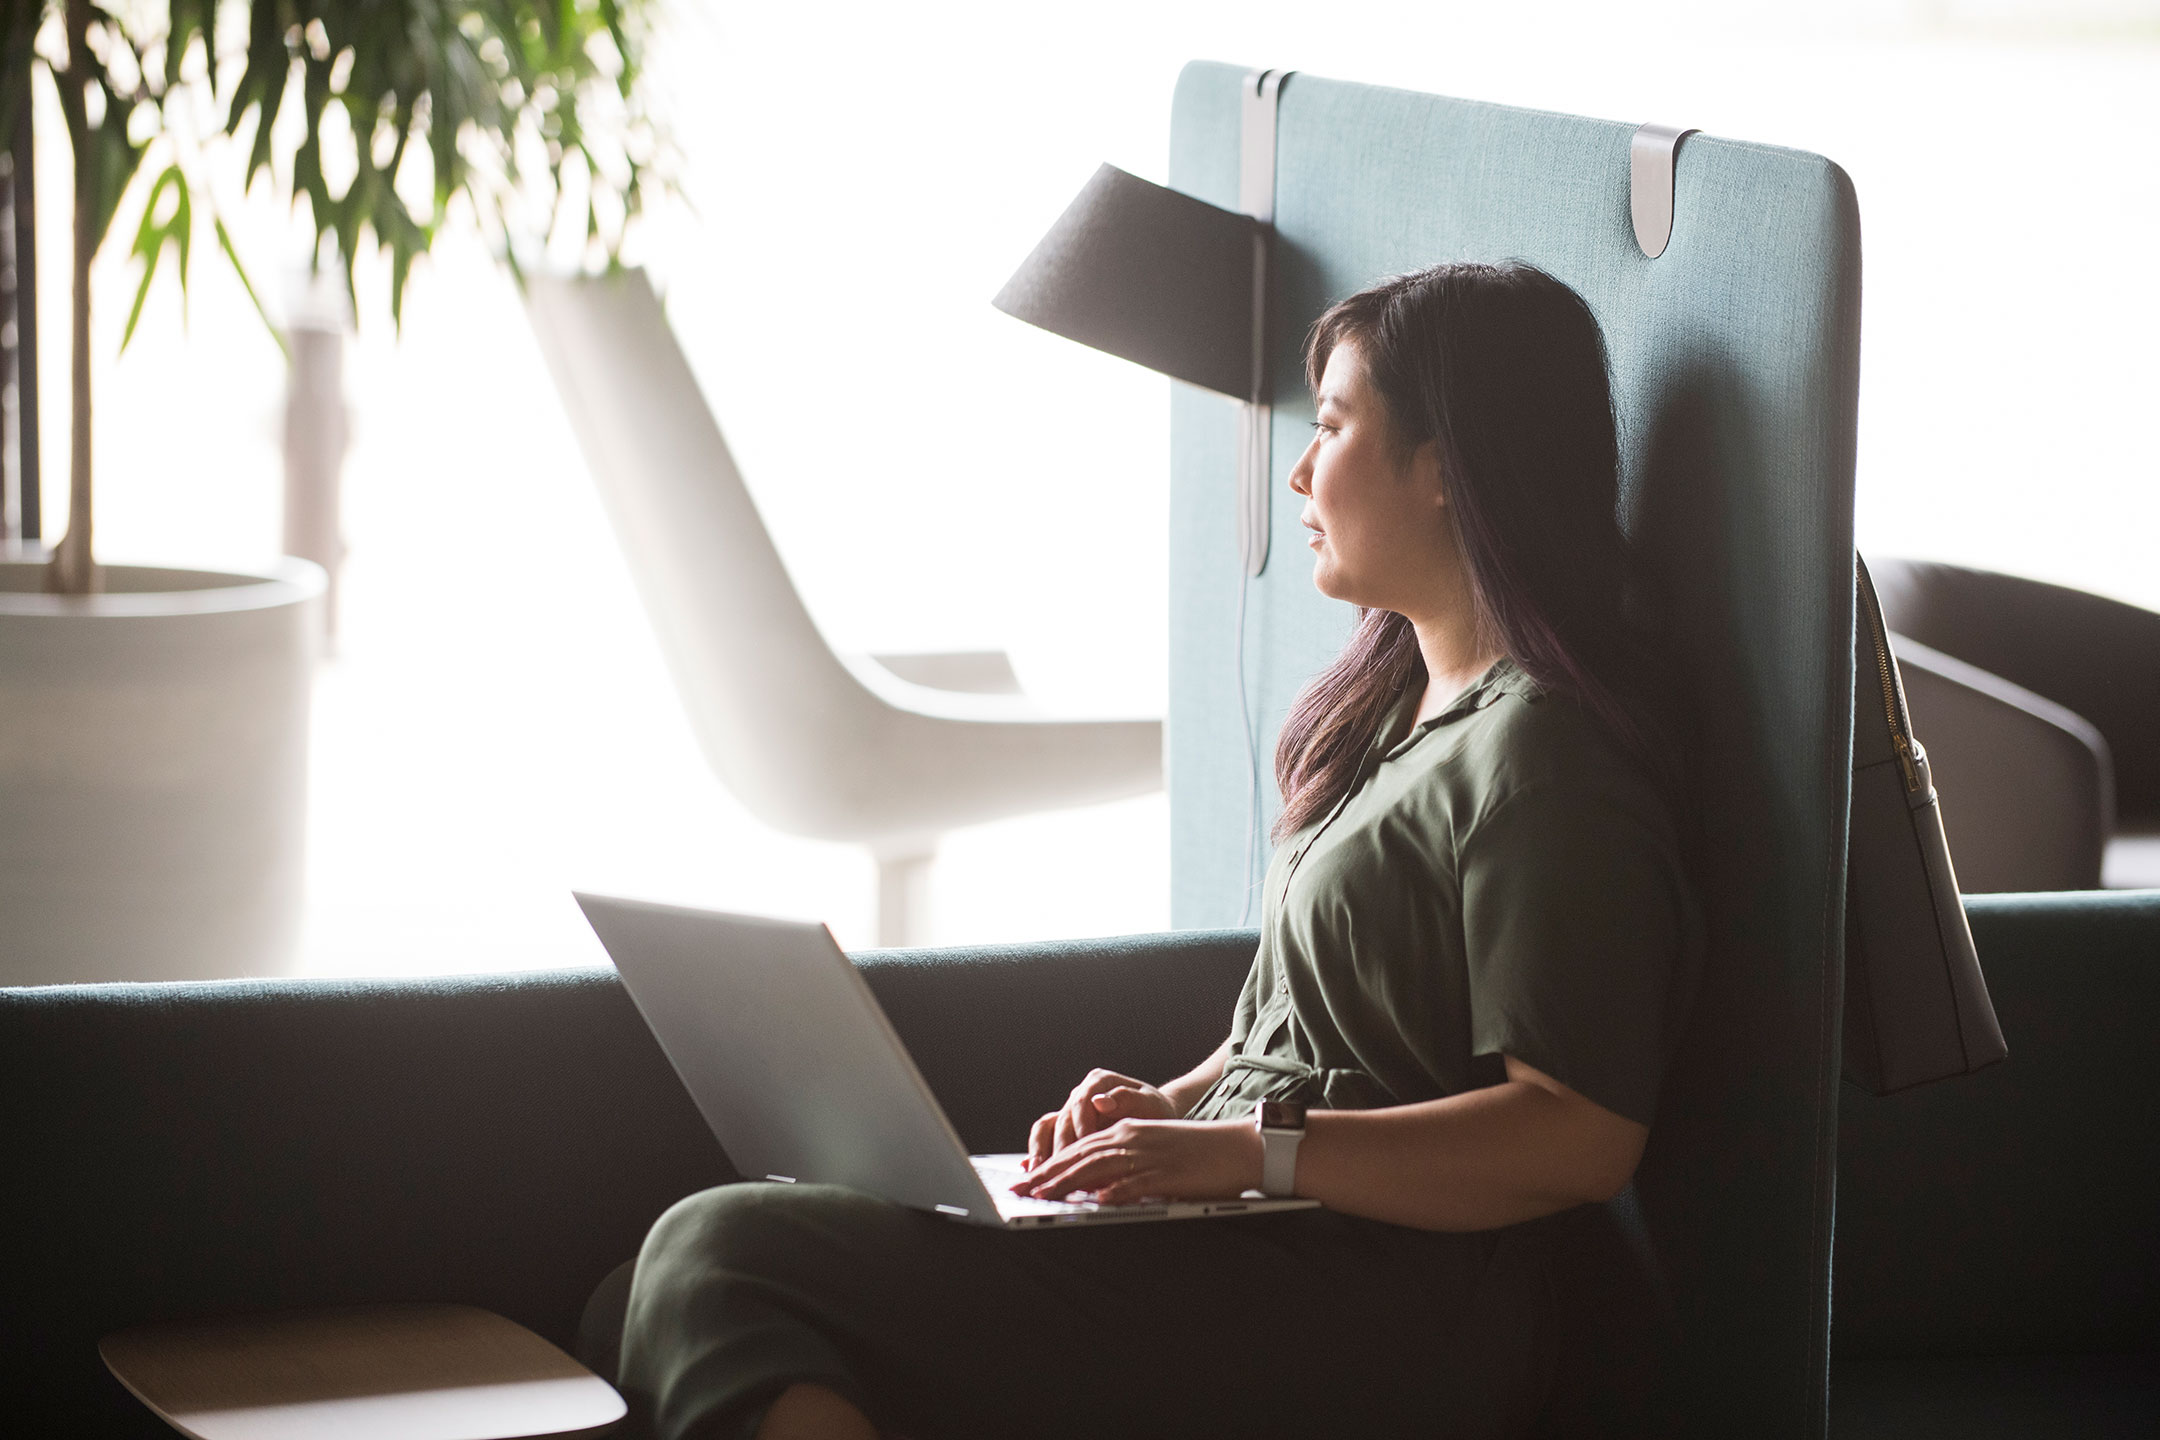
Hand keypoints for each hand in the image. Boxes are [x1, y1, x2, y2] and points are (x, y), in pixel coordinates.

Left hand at [1014, 1118, 1262, 1205]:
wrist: (1239, 1147)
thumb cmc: (1197, 1153)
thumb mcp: (1153, 1150)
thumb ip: (1124, 1165)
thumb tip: (1095, 1189)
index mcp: (1127, 1131)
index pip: (1079, 1147)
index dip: (1050, 1164)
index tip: (1026, 1179)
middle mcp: (1132, 1139)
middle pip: (1080, 1156)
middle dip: (1047, 1174)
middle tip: (1020, 1191)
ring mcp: (1148, 1156)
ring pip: (1099, 1168)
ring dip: (1067, 1183)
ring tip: (1042, 1197)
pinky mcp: (1167, 1174)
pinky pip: (1137, 1183)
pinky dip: (1115, 1192)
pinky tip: (1097, 1201)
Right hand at [1025, 1069, 1180, 1168]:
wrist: (1155, 1118)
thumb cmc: (1155, 1111)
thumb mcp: (1150, 1103)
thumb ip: (1128, 1099)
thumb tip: (1100, 1101)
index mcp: (1100, 1082)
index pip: (1082, 1103)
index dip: (1081, 1128)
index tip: (1087, 1150)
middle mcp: (1081, 1094)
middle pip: (1062, 1119)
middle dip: (1061, 1148)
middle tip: (1064, 1172)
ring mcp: (1071, 1111)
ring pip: (1046, 1128)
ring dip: (1040, 1151)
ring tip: (1039, 1173)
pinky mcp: (1066, 1129)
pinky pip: (1045, 1138)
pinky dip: (1038, 1154)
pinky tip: (1035, 1172)